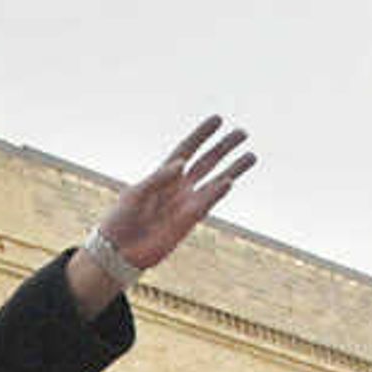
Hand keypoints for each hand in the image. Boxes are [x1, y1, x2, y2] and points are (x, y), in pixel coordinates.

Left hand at [82, 118, 256, 296]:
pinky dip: (217, 192)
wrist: (119, 251)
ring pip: (215, 182)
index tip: (217, 119)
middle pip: (207, 162)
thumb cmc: (121, 219)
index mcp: (164, 175)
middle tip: (243, 133)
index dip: (201, 134)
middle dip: (224, 147)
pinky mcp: (189, 221)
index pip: (187, 149)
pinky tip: (230, 180)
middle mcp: (179, 186)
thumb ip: (158, 178)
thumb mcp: (136, 193)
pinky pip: (207, 203)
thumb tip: (181, 163)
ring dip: (233, 169)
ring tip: (251, 156)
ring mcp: (186, 203)